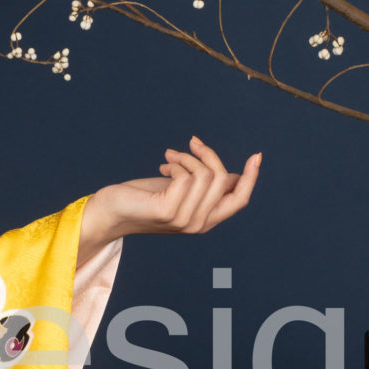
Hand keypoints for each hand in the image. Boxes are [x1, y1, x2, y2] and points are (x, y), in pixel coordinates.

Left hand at [78, 136, 260, 258]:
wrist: (111, 210)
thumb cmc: (145, 197)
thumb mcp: (182, 189)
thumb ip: (206, 185)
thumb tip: (233, 176)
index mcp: (206, 219)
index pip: (239, 200)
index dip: (251, 177)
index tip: (256, 155)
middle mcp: (198, 224)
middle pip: (224, 179)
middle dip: (209, 154)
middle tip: (190, 143)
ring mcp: (183, 220)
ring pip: (205, 174)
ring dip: (187, 157)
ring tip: (170, 158)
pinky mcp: (168, 211)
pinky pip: (186, 176)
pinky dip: (177, 163)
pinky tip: (163, 165)